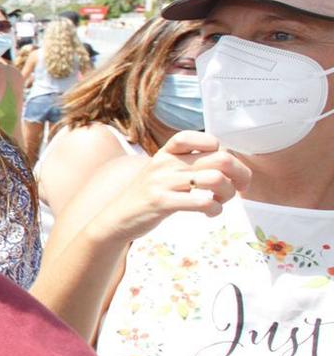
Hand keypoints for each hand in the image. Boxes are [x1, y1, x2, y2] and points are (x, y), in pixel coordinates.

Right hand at [87, 130, 251, 245]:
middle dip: (239, 175)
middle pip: (222, 159)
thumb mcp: (162, 172)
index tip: (224, 169)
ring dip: (228, 194)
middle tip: (237, 188)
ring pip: (216, 179)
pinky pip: (202, 202)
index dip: (223, 151)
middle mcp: (166, 163)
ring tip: (220, 202)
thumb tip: (226, 163)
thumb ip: (188, 164)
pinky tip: (210, 213)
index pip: (204, 138)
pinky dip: (215, 209)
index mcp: (168, 152)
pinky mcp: (162, 202)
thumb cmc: (147, 196)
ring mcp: (163, 182)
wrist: (116, 218)